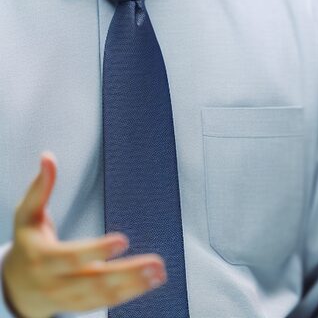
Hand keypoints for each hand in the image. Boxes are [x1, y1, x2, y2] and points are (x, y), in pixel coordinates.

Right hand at [2, 153, 166, 317]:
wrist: (14, 286)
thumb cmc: (28, 242)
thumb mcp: (26, 215)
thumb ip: (40, 188)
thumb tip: (47, 157)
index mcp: (42, 259)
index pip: (71, 257)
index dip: (97, 250)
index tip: (124, 240)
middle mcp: (55, 283)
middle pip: (92, 281)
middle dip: (126, 273)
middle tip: (156, 263)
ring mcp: (67, 298)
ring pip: (101, 296)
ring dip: (133, 286)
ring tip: (159, 272)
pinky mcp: (78, 304)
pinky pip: (103, 303)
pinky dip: (128, 295)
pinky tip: (151, 282)